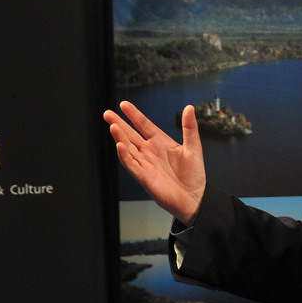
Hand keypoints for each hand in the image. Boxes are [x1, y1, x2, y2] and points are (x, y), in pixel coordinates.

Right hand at [104, 101, 205, 224]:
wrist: (194, 198)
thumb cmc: (194, 175)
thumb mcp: (193, 147)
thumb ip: (190, 128)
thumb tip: (189, 107)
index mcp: (161, 142)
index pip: (144, 125)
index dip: (134, 115)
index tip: (124, 104)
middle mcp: (150, 152)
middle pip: (131, 135)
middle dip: (119, 124)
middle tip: (107, 114)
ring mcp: (145, 164)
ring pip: (128, 148)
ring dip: (120, 138)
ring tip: (113, 126)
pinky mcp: (144, 177)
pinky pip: (131, 164)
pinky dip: (125, 155)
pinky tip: (120, 145)